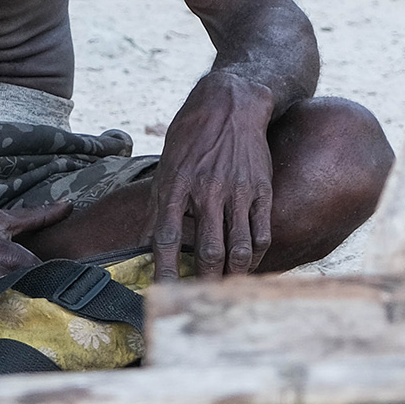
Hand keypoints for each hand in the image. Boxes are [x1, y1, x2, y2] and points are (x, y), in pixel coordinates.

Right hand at [0, 197, 73, 330]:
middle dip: (39, 318)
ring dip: (16, 335)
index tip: (57, 303)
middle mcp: (1, 285)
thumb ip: (35, 217)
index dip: (55, 296)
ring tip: (22, 339)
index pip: (51, 287)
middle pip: (34, 313)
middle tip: (44, 326)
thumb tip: (66, 206)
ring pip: (11, 331)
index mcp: (16, 262)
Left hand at [152, 75, 274, 279]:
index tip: (163, 294)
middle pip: (209, 250)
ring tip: (225, 290)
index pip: (167, 238)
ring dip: (232, 275)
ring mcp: (237, 191)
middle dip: (204, 281)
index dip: (165, 270)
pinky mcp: (261, 189)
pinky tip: (247, 266)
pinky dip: (255, 257)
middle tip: (200, 300)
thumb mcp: (166, 165)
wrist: (231, 104)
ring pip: (239, 248)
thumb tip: (142, 241)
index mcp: (176, 185)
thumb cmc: (192, 135)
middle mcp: (206, 190)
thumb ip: (157, 205)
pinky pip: (261, 233)